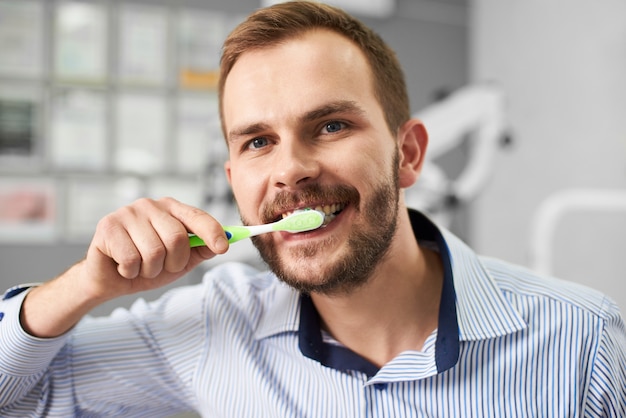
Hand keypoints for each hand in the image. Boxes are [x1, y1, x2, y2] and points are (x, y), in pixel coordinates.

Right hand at [83, 197, 227, 300]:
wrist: (109, 280)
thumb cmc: (147, 266)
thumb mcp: (180, 260)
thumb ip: (201, 249)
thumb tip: (225, 242)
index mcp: (171, 209)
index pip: (197, 216)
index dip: (213, 231)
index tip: (223, 247)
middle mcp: (150, 205)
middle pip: (177, 238)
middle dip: (173, 262)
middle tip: (161, 267)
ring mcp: (128, 213)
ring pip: (154, 252)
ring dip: (150, 270)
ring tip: (140, 266)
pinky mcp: (108, 226)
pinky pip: (131, 259)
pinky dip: (130, 271)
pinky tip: (123, 266)